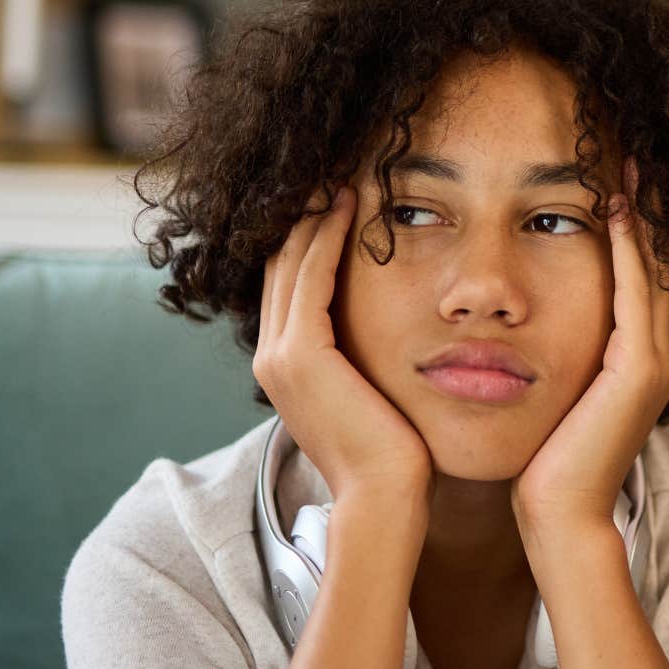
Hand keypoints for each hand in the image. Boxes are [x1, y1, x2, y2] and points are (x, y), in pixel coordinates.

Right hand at [254, 187, 431, 507]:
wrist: (384, 500)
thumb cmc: (396, 456)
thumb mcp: (373, 398)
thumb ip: (366, 363)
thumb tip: (390, 340)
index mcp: (286, 366)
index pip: (290, 283)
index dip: (308, 236)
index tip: (337, 196)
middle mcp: (271, 356)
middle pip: (281, 263)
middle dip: (304, 214)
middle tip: (332, 168)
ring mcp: (280, 355)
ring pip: (291, 261)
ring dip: (315, 213)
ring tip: (340, 173)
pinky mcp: (302, 354)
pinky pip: (312, 275)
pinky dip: (328, 235)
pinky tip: (351, 205)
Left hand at [513, 164, 668, 532]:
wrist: (559, 519)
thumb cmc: (544, 464)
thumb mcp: (555, 394)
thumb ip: (558, 358)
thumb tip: (524, 325)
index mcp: (641, 361)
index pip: (647, 277)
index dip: (640, 227)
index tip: (619, 177)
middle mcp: (660, 356)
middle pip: (663, 262)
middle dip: (650, 208)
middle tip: (634, 154)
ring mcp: (656, 363)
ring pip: (657, 269)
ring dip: (644, 213)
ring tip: (629, 165)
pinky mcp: (640, 370)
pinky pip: (638, 291)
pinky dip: (630, 246)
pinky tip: (611, 207)